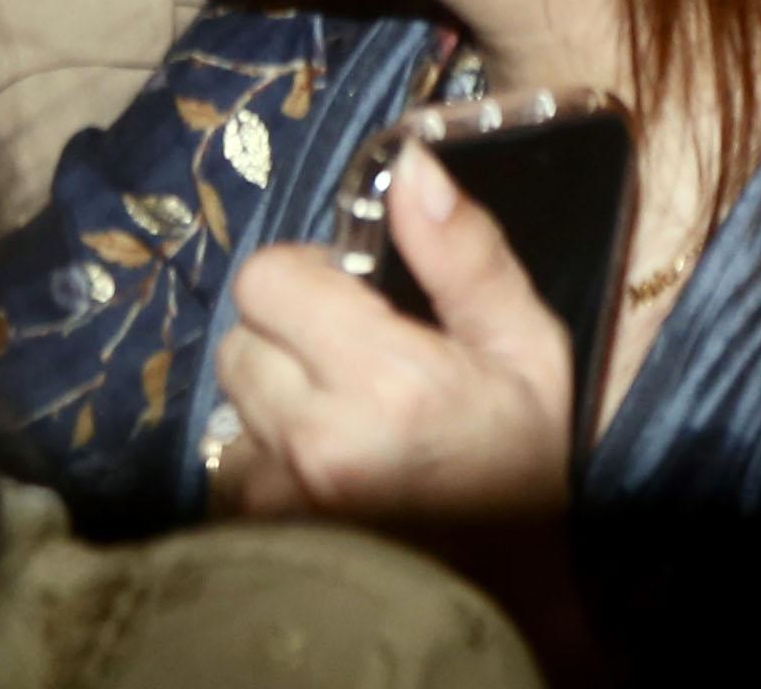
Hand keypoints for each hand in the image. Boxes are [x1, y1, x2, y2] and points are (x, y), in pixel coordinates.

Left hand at [209, 135, 579, 520]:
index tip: (359, 299)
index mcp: (389, 378)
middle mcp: (317, 436)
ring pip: (231, 398)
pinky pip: (230, 459)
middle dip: (290, 334)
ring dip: (275, 397)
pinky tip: (322, 471)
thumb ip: (466, 254)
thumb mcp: (529, 348)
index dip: (311, 277)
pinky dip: (265, 455)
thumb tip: (411, 165)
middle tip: (354, 361)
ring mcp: (277, 493)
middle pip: (242, 335)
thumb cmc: (521, 463)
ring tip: (342, 422)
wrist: (497, 595)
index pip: (269, 279)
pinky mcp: (255, 528)